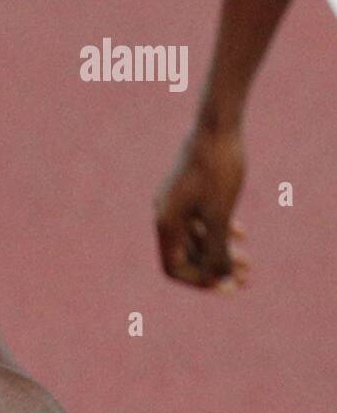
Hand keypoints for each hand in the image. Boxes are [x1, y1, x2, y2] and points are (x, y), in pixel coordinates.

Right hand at [155, 126, 250, 290]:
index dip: (201, 281)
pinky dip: (218, 232)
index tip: (228, 285)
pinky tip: (240, 233)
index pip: (174, 268)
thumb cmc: (217, 170)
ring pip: (195, 239)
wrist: (216, 127)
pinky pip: (198, 222)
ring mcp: (174, 203)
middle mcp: (164, 215)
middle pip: (185, 256)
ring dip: (220, 253)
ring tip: (248, 261)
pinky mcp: (185, 192)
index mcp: (166, 223)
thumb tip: (218, 277)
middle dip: (216, 269)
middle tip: (246, 277)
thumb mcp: (220, 215)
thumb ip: (216, 250)